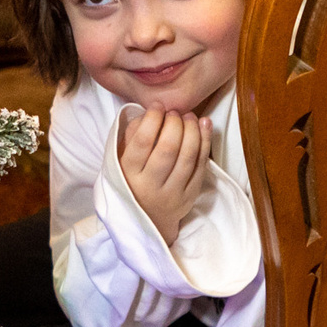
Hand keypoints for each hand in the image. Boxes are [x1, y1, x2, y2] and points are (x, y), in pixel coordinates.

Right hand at [118, 107, 209, 247]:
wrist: (146, 220)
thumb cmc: (131, 181)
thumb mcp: (120, 161)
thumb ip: (131, 135)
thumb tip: (151, 112)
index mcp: (128, 174)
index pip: (143, 142)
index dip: (153, 119)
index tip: (158, 106)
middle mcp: (150, 186)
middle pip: (168, 148)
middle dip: (175, 124)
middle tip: (175, 113)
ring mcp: (172, 193)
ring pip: (188, 157)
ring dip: (192, 130)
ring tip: (190, 116)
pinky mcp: (189, 196)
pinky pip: (201, 166)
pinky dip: (205, 142)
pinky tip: (204, 124)